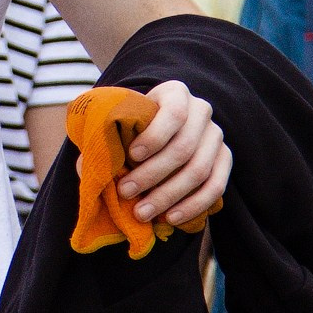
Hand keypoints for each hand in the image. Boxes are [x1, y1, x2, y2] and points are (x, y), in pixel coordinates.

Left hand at [118, 80, 231, 231]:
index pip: (174, 113)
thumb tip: (87, 168)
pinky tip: (170, 218)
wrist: (158, 132)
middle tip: (127, 193)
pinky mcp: (224, 160)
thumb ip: (103, 142)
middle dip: (153, 174)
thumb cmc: (133, 128)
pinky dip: (193, 205)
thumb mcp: (118, 125)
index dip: (154, 137)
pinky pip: (216, 186)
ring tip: (142, 213)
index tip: (131, 156)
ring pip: (200, 170)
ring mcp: (216, 136)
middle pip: (185, 147)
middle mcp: (202, 111)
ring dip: (169, 196)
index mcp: (176, 93)